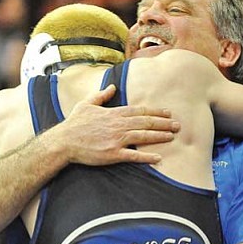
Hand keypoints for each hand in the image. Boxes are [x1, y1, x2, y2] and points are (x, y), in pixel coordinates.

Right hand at [62, 84, 179, 165]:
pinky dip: (147, 157)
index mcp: (114, 113)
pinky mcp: (113, 154)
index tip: (168, 113)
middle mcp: (118, 125)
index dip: (156, 112)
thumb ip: (101, 95)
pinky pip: (133, 155)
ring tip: (172, 136)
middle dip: (163, 123)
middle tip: (178, 125)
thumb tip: (113, 86)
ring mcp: (116, 139)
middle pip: (146, 122)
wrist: (64, 141)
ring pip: (143, 136)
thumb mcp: (86, 104)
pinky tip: (158, 158)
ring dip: (159, 136)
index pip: (140, 110)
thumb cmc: (74, 123)